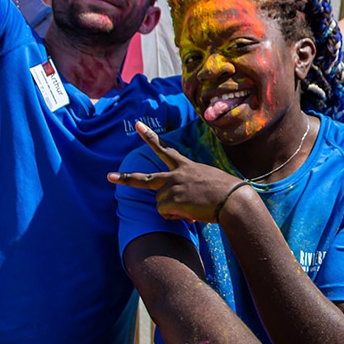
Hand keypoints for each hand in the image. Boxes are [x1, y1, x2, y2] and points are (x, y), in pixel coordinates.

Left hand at [108, 121, 244, 222]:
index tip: (139, 127)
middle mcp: (177, 174)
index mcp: (187, 167)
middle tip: (109, 177)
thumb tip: (186, 209)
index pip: (167, 150)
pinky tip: (191, 213)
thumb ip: (193, 189)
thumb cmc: (228, 193)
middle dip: (126, 178)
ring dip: (174, 210)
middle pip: (146, 178)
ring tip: (194, 209)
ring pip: (160, 204)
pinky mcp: (172, 200)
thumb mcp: (210, 182)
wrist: (233, 199)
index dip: (151, 138)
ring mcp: (173, 187)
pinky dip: (176, 217)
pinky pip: (165, 213)